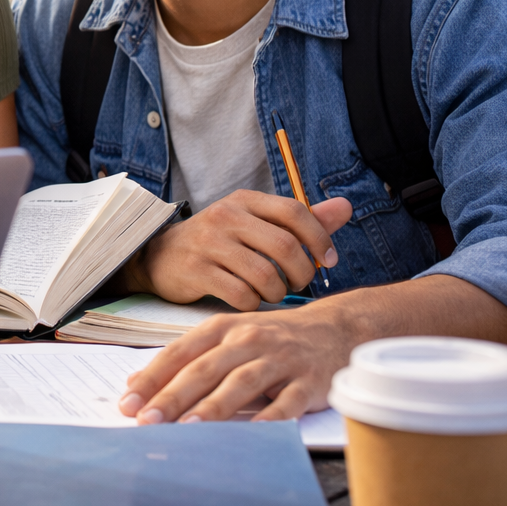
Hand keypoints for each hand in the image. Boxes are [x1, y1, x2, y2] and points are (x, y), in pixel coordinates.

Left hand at [119, 302, 356, 423]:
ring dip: (214, 407)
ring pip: (241, 383)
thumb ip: (185, 358)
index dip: (152, 378)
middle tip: (148, 421)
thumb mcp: (226, 337)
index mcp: (221, 328)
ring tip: (190, 427)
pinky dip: (271, 418)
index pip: (179, 353)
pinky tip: (253, 433)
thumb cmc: (270, 338)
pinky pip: (288, 402)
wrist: (335, 329)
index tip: (128, 403)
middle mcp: (248, 340)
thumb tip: (136, 383)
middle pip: (205, 369)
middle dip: (173, 396)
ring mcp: (279, 359)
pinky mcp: (309, 381)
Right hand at [126, 191, 351, 307]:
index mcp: (245, 201)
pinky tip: (248, 300)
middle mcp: (226, 216)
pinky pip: (241, 295)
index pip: (295, 211)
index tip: (328, 260)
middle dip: (302, 273)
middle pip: (284, 246)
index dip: (320, 238)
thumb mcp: (255, 222)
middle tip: (298, 283)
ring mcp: (208, 243)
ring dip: (277, 292)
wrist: (160, 256)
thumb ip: (300, 219)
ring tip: (272, 293)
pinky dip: (253, 304)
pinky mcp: (196, 271)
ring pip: (265, 275)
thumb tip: (346, 207)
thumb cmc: (219, 242)